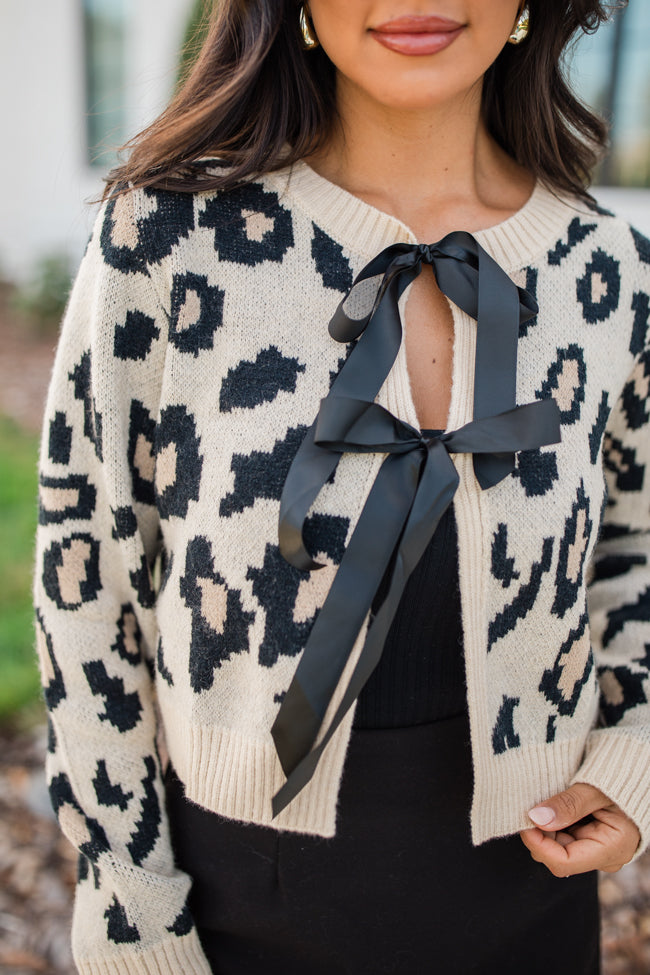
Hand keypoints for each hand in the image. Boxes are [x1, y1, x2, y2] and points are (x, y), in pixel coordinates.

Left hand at [519, 782, 639, 876]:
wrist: (639, 774)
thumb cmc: (622, 780)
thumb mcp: (595, 789)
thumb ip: (568, 804)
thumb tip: (536, 818)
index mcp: (612, 849)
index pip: (564, 862)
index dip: (538, 845)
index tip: (524, 821)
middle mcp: (603, 856)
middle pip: (557, 855)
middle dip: (539, 834)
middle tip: (530, 806)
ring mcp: (596, 849)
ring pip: (557, 846)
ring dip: (544, 827)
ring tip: (545, 801)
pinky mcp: (590, 839)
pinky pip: (563, 837)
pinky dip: (552, 823)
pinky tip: (552, 806)